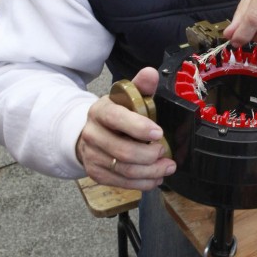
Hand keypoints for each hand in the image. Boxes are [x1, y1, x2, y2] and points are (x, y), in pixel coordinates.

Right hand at [76, 66, 175, 189]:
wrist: (88, 133)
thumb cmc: (115, 115)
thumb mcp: (125, 98)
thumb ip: (140, 86)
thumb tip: (151, 73)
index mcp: (100, 111)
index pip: (116, 118)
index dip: (138, 127)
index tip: (159, 132)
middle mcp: (92, 134)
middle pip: (123, 151)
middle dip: (150, 155)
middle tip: (166, 153)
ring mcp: (92, 156)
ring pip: (125, 170)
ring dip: (151, 171)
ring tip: (168, 167)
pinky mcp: (96, 173)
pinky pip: (121, 183)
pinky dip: (143, 182)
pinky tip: (156, 177)